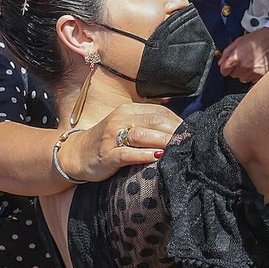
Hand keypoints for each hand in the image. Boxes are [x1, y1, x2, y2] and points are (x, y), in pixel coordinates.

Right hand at [58, 102, 180, 181]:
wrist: (76, 154)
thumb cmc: (108, 142)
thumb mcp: (126, 126)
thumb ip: (147, 125)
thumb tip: (179, 129)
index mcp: (128, 110)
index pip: (159, 112)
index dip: (177, 122)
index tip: (192, 132)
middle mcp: (120, 119)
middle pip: (154, 121)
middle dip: (175, 131)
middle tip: (191, 141)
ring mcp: (112, 137)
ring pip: (142, 135)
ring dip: (163, 141)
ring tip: (179, 148)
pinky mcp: (107, 155)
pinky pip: (127, 153)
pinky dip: (143, 155)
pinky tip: (157, 157)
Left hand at [218, 28, 268, 82]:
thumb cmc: (257, 38)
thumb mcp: (238, 41)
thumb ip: (227, 52)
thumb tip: (221, 62)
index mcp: (236, 57)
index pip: (224, 71)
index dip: (225, 68)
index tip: (227, 66)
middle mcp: (244, 66)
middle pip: (233, 75)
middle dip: (236, 69)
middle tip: (242, 61)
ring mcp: (254, 72)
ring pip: (243, 79)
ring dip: (244, 73)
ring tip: (250, 63)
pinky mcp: (262, 75)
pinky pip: (253, 81)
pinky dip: (253, 75)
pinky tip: (256, 67)